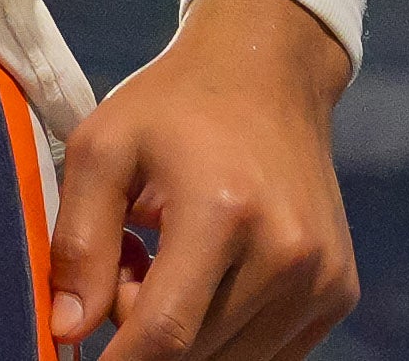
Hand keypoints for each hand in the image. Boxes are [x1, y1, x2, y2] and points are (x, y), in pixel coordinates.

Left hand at [47, 0, 355, 358]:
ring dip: (185, 334)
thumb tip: (69, 328)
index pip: (167, 331)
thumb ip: (79, 240)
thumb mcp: (103, 148)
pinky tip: (206, 275)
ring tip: (165, 263)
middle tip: (127, 262)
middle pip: (196, 351)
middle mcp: (286, 253)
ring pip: (232, 359)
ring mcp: (322, 279)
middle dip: (143, 330)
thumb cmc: (174, 108)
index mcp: (223, 211)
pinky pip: (268, 352)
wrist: (269, 75)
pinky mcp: (339, 292)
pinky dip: (225, 332)